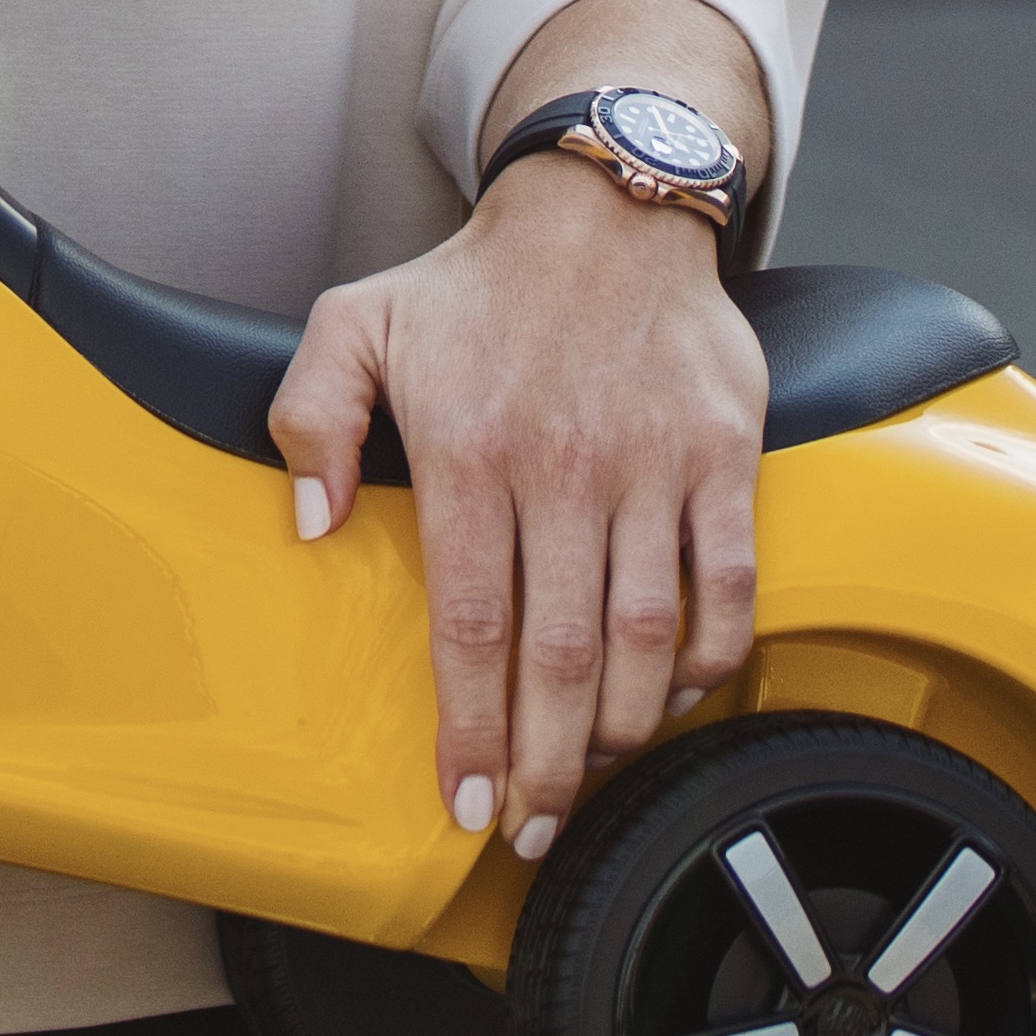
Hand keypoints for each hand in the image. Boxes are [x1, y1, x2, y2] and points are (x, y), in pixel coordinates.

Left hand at [268, 164, 769, 858]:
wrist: (605, 206)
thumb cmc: (475, 282)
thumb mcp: (352, 322)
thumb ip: (309, 418)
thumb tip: (312, 523)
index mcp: (471, 448)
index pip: (472, 625)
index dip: (471, 731)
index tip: (465, 802)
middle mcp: (565, 464)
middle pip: (560, 654)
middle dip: (545, 765)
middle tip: (530, 828)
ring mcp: (653, 462)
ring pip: (646, 635)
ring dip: (621, 727)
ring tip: (590, 775)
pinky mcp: (724, 453)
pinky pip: (727, 583)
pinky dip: (708, 656)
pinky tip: (675, 696)